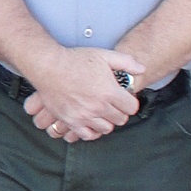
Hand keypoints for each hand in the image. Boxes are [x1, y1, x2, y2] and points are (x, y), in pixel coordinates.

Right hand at [22, 47, 146, 139]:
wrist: (48, 66)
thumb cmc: (75, 60)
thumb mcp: (103, 55)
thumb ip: (125, 62)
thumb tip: (141, 69)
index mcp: (109, 92)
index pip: (131, 107)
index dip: (129, 102)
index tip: (123, 98)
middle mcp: (99, 107)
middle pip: (120, 119)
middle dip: (119, 111)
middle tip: (112, 104)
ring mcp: (84, 116)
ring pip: (106, 129)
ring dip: (106, 121)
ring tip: (101, 112)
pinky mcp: (71, 121)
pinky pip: (88, 135)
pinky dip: (92, 130)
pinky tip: (90, 121)